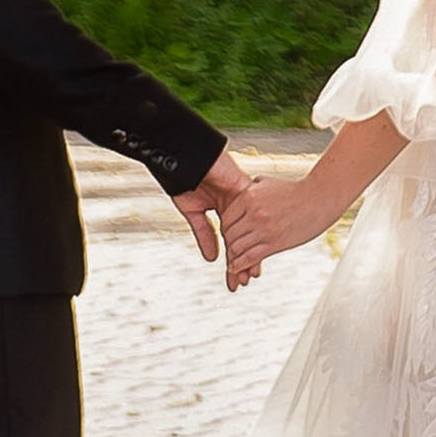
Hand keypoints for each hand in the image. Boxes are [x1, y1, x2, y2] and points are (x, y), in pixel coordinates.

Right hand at [172, 149, 251, 272]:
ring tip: (250, 274)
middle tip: (246, 281)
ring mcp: (244, 198)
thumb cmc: (185, 177)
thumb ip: (205, 233)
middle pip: (246, 238)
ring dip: (250, 253)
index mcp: (228, 208)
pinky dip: (249, 236)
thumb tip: (213, 259)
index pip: (235, 238)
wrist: (184, 155)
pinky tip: (251, 252)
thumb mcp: (194, 211)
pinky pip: (249, 215)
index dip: (235, 258)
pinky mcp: (245, 190)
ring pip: (250, 230)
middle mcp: (239, 205)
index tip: (237, 278)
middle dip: (245, 260)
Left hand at [223, 166, 346, 289]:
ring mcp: (264, 229)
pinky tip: (236, 269)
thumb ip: (252, 187)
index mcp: (249, 196)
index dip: (225, 228)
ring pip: (237, 248)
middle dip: (229, 244)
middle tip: (231, 249)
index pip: (226, 218)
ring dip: (233, 257)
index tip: (229, 235)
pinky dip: (240, 265)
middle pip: (229, 234)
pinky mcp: (275, 243)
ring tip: (232, 262)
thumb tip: (242, 192)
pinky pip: (250, 257)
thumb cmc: (298, 190)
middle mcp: (254, 213)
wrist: (320, 198)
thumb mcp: (269, 182)